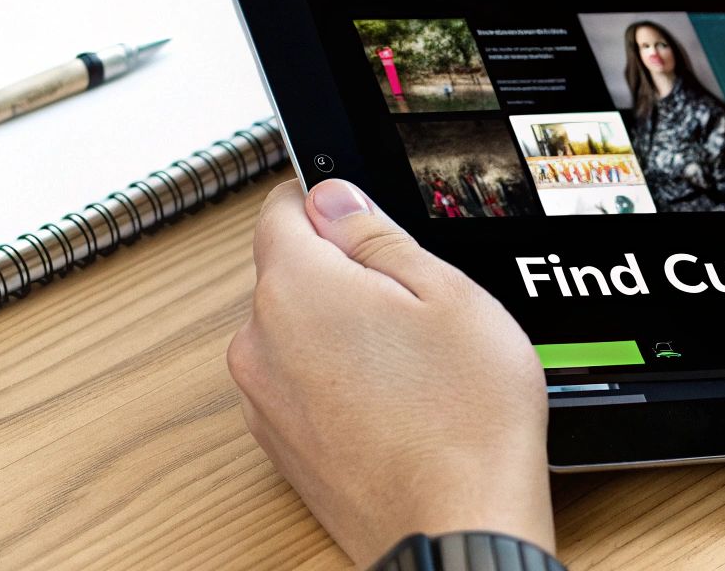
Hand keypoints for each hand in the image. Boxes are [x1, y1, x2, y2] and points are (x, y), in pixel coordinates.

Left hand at [228, 179, 553, 566]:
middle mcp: (261, 344)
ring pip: (297, 331)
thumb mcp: (447, 292)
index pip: (283, 208)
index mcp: (296, 290)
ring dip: (343, 330)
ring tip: (414, 359)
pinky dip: (339, 380)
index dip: (331, 201)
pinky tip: (398, 400)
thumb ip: (376, 234)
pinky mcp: (281, 447)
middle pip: (290, 272)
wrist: (457, 526)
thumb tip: (335, 198)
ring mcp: (265, 402)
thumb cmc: (463, 420)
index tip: (368, 215)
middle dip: (344, 272)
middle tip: (417, 299)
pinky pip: (302, 384)